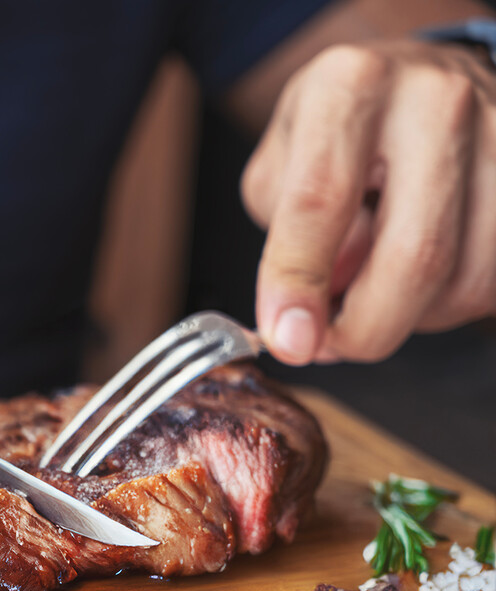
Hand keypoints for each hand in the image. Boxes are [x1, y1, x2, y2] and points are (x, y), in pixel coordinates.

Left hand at [241, 39, 495, 364]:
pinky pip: (495, 280)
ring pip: (466, 279)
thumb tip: (312, 316)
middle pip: (415, 254)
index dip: (298, 282)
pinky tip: (420, 281)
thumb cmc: (342, 127)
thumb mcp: (282, 160)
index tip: (287, 339)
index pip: (321, 202)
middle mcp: (435, 100)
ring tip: (375, 293)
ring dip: (411, 317)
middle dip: (366, 327)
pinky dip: (449, 304)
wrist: (422, 79)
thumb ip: (287, 237)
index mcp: (352, 86)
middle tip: (330, 346)